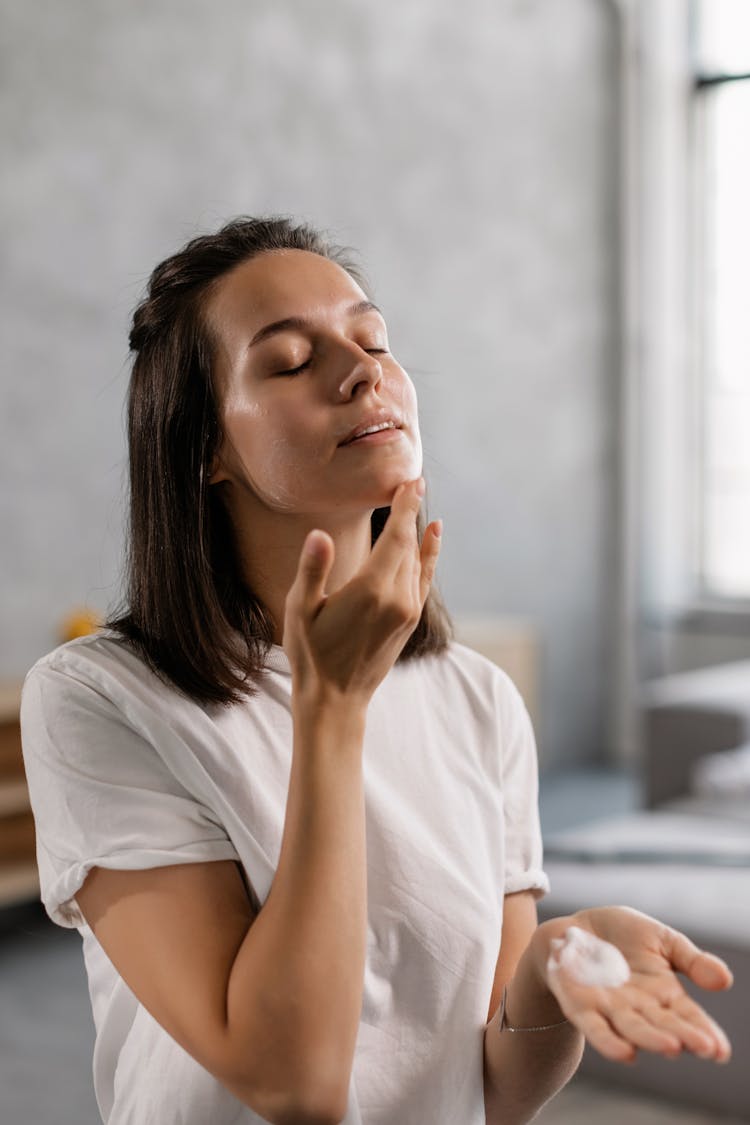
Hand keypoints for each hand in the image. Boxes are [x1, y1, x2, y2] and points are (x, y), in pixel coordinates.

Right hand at [283, 478, 441, 703]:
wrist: (335, 700)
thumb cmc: (311, 654)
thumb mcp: (301, 610)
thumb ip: (313, 570)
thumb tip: (318, 535)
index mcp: (372, 589)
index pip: (397, 537)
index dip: (405, 506)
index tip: (411, 480)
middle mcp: (398, 598)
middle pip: (410, 545)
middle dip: (410, 512)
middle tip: (412, 480)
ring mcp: (408, 611)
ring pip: (417, 561)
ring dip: (419, 532)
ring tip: (419, 502)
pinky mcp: (409, 622)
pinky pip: (423, 579)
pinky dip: (429, 556)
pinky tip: (432, 538)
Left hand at [534, 906, 732, 1064]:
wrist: (574, 929)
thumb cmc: (622, 936)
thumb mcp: (663, 939)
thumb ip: (692, 960)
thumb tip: (726, 980)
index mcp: (664, 993)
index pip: (687, 1017)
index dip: (703, 1032)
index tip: (720, 1050)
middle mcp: (640, 1008)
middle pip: (664, 1026)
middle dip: (684, 1036)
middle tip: (705, 1047)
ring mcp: (610, 1009)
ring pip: (632, 1028)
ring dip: (650, 1039)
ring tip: (672, 1047)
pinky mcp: (581, 1005)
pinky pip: (594, 1026)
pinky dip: (608, 1040)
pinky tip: (625, 1053)